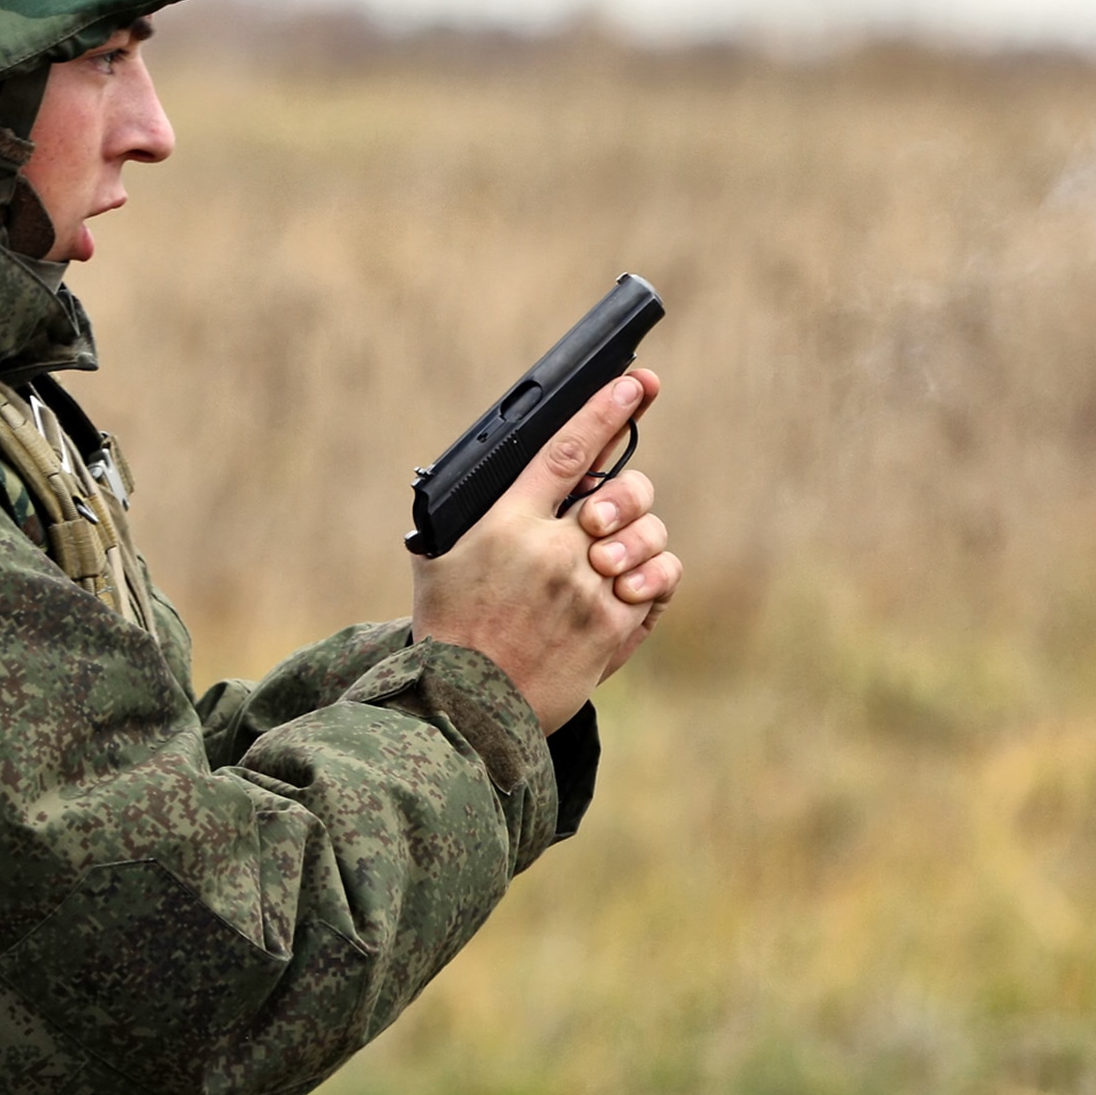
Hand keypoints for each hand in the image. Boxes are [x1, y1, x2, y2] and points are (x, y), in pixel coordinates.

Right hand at [410, 368, 681, 733]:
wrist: (463, 711)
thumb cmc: (447, 637)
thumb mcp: (437, 565)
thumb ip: (461, 523)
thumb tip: (471, 488)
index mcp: (508, 525)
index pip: (568, 451)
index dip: (607, 409)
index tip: (638, 382)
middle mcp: (553, 551)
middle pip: (622, 491)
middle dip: (628, 493)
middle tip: (609, 513)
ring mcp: (588, 590)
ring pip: (647, 536)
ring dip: (639, 540)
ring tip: (614, 560)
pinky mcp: (613, 629)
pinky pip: (659, 583)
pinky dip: (652, 579)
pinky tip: (630, 587)